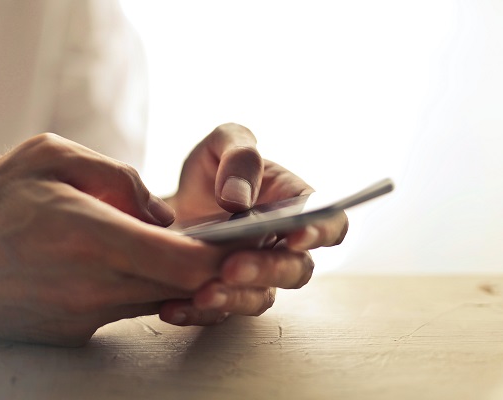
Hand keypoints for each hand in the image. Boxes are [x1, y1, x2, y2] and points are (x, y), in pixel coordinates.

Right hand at [0, 133, 234, 345]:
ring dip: (171, 277)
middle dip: (207, 268)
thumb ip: (121, 178)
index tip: (238, 241)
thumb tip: (163, 213)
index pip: (187, 262)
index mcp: (92, 236)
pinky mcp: (71, 334)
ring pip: (157, 301)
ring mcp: (82, 317)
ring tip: (160, 246)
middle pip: (182, 288)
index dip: (223, 255)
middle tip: (218, 243)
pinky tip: (113, 265)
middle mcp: (93, 286)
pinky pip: (123, 310)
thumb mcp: (52, 156)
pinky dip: (134, 289)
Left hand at [159, 123, 348, 325]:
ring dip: (235, 299)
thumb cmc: (213, 169)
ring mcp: (256, 276)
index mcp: (295, 205)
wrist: (172, 201)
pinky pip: (218, 313)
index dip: (321, 232)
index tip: (295, 236)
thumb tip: (237, 200)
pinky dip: (196, 313)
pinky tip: (172, 307)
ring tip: (203, 293)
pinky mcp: (225, 295)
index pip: (330, 223)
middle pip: (296, 270)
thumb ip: (239, 156)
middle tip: (232, 266)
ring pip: (261, 298)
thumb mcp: (223, 143)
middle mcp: (282, 247)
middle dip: (267, 270)